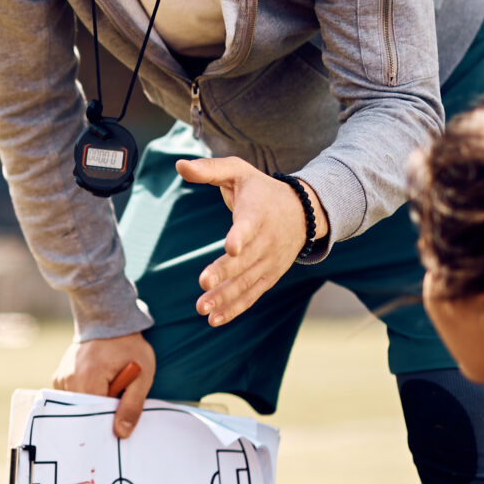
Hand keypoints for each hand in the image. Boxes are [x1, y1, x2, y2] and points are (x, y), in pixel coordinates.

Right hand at [55, 330, 157, 438]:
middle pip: (81, 414)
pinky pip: (70, 398)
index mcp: (88, 379)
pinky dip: (84, 398)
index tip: (116, 429)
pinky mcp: (59, 377)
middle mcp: (68, 379)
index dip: (105, 425)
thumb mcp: (141, 376)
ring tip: (108, 389)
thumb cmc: (129, 348)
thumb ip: (132, 405)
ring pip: (75, 407)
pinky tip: (97, 386)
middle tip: (117, 406)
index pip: (91, 417)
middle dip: (99, 415)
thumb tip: (121, 434)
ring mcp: (61, 378)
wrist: (108, 322)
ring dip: (92, 405)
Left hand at [176, 159, 319, 327]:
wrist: (304, 211)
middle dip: (225, 273)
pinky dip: (236, 308)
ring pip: (248, 281)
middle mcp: (267, 239)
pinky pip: (253, 294)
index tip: (231, 246)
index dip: (240, 235)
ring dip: (226, 296)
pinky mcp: (270, 275)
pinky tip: (215, 319)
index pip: (249, 224)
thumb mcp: (238, 171)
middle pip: (246, 259)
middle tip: (203, 284)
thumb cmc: (261, 190)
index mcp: (257, 212)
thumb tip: (179, 164)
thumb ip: (210, 169)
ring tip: (202, 308)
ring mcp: (270, 261)